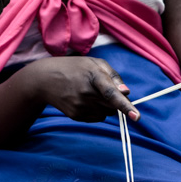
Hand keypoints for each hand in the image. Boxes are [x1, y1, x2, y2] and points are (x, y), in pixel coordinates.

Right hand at [20, 56, 138, 121]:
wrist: (44, 79)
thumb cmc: (74, 68)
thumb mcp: (95, 63)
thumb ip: (114, 77)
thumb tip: (127, 93)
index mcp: (93, 76)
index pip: (112, 93)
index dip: (125, 105)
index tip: (136, 116)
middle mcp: (86, 93)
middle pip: (113, 106)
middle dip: (115, 101)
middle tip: (103, 90)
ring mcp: (80, 106)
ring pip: (107, 113)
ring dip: (105, 106)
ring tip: (89, 93)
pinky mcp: (76, 115)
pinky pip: (97, 118)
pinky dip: (96, 111)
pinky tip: (83, 100)